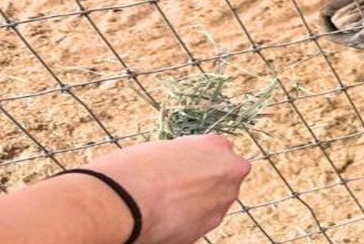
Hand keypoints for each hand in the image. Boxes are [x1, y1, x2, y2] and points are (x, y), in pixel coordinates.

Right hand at [84, 135, 250, 243]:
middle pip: (222, 178)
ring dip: (197, 204)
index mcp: (216, 145)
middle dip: (204, 184)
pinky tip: (164, 220)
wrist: (123, 204)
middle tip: (174, 189)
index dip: (196, 161)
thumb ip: (181, 157)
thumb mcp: (162, 149)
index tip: (180, 168)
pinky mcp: (209, 228)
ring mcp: (221, 202)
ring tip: (164, 207)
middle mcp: (229, 173)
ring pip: (213, 202)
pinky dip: (187, 222)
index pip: (217, 152)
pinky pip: (200, 222)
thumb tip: (177, 165)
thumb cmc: (134, 169)